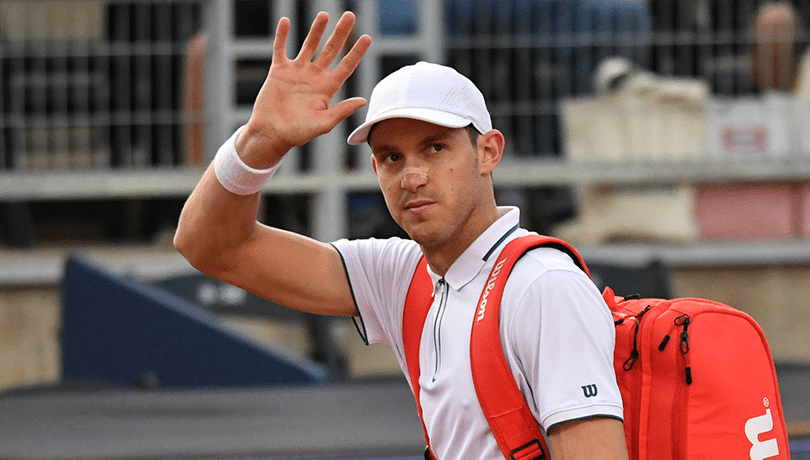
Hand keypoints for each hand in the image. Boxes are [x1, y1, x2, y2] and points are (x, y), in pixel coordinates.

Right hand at [237, 11, 370, 167]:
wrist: (271, 134)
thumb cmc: (298, 134)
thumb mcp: (323, 124)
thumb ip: (341, 111)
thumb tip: (363, 101)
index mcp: (327, 88)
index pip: (346, 66)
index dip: (357, 52)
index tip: (367, 38)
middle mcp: (314, 76)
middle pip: (331, 49)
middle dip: (341, 33)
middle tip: (350, 15)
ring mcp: (297, 72)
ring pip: (309, 44)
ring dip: (316, 30)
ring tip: (324, 14)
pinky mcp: (279, 71)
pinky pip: (280, 48)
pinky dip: (282, 35)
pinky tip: (285, 21)